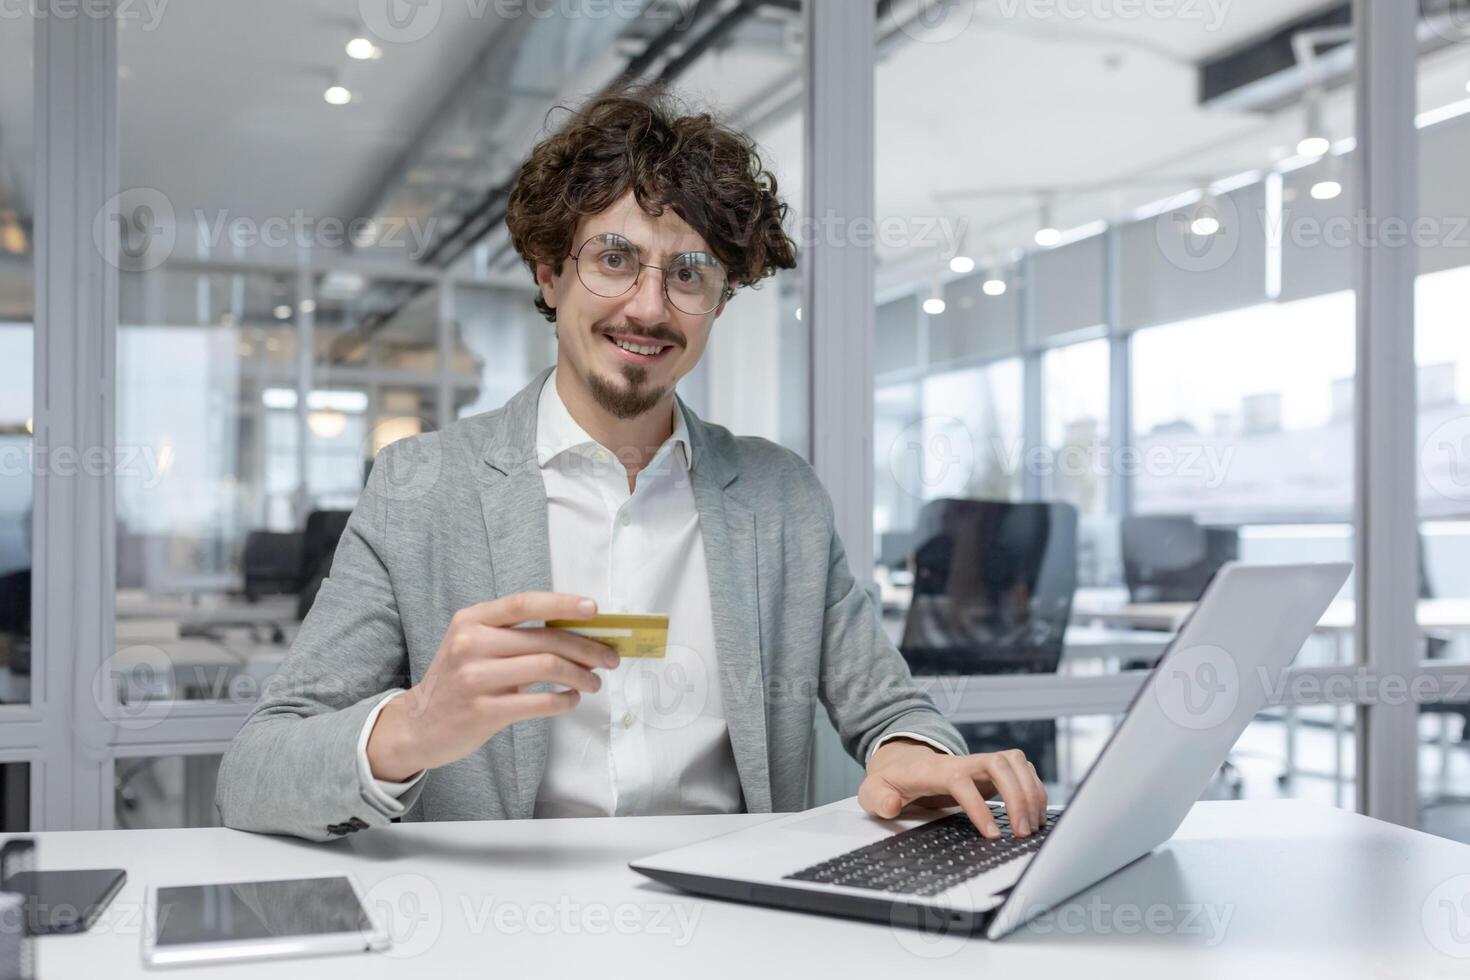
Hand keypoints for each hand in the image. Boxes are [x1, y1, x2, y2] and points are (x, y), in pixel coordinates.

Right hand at [366, 592, 618, 780]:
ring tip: (594, 683)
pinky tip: (570, 699)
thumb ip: (515, 635)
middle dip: (586, 648)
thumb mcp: (474, 645)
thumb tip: (579, 634)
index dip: (562, 604)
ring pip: (546, 668)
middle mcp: (470, 644)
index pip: (524, 603)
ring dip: (581, 675)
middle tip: (609, 658)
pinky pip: (539, 703)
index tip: (594, 609)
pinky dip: (564, 700)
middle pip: (544, 639)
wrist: (419, 724)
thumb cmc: (459, 680)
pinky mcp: (483, 712)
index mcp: (472, 620)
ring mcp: (474, 678)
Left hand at [858, 740, 1047, 838]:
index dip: (978, 806)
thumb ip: (878, 799)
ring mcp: (979, 764)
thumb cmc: (892, 780)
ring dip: (1030, 793)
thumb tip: (891, 805)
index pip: (961, 780)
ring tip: (1033, 827)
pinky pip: (1022, 771)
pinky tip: (1036, 815)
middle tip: (1022, 832)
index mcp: (934, 769)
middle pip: (998, 764)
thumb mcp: (874, 791)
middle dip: (1017, 796)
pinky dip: (1034, 790)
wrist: (903, 761)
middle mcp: (962, 761)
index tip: (992, 834)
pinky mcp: (992, 770)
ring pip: (1015, 763)